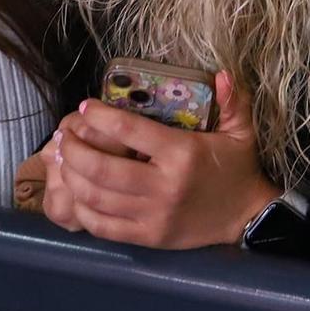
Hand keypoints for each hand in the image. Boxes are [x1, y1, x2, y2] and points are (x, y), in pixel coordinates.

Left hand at [45, 71, 278, 248]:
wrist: (246, 216)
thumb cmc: (238, 168)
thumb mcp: (242, 131)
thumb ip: (233, 100)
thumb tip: (223, 72)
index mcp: (183, 154)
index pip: (130, 131)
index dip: (102, 116)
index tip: (86, 106)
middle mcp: (164, 185)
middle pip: (102, 168)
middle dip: (75, 149)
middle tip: (65, 135)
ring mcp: (153, 215)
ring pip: (96, 197)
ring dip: (72, 177)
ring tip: (63, 160)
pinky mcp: (147, 237)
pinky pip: (103, 226)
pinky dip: (83, 210)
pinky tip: (76, 193)